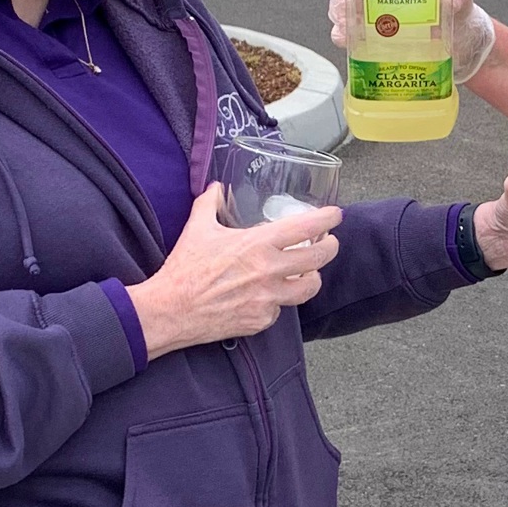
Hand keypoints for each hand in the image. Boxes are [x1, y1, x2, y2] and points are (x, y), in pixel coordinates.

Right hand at [125, 184, 340, 358]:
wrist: (172, 310)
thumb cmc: (184, 269)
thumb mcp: (197, 228)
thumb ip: (209, 203)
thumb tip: (216, 187)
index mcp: (258, 244)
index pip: (306, 228)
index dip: (327, 219)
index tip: (335, 215)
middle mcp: (269, 271)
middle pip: (319, 259)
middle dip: (330, 247)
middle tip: (329, 242)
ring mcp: (269, 299)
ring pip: (308, 288)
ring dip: (312, 277)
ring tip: (308, 271)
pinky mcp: (263, 320)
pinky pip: (281, 309)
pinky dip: (279, 300)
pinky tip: (270, 294)